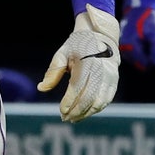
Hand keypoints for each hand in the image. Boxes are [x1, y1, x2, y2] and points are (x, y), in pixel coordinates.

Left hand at [37, 4, 120, 121]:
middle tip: (65, 118)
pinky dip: (96, 108)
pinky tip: (86, 113)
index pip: (77, 88)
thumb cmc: (77, 46)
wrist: (100, 36)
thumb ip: (53, 72)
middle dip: (77, 111)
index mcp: (86, 62)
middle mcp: (100, 70)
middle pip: (89, 98)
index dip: (69, 102)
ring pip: (100, 101)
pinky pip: (107, 99)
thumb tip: (41, 88)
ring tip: (74, 118)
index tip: (61, 111)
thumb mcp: (62, 54)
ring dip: (87, 113)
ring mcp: (110, 77)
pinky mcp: (114, 81)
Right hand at [119, 0, 154, 69]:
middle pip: (139, 63)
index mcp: (130, 46)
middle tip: (154, 45)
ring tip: (149, 41)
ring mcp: (122, 44)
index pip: (143, 64)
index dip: (153, 61)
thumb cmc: (148, 19)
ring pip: (135, 58)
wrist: (139, 5)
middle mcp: (123, 47)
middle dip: (148, 57)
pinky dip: (139, 49)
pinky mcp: (123, 41)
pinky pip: (132, 52)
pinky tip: (144, 40)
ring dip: (144, 54)